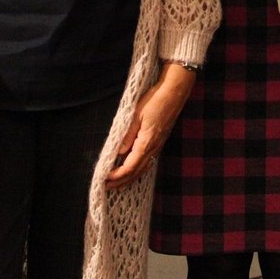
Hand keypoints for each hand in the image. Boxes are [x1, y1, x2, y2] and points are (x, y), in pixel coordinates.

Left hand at [104, 62, 195, 189]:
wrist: (175, 91)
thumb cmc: (155, 100)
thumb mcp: (136, 115)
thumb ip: (127, 135)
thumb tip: (117, 153)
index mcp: (146, 142)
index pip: (129, 166)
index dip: (116, 175)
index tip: (104, 179)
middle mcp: (154, 147)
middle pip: (136, 171)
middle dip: (121, 181)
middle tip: (106, 187)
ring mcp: (158, 145)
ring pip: (143, 168)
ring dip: (130, 178)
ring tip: (119, 185)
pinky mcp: (160, 141)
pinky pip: (148, 161)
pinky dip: (139, 170)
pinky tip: (135, 170)